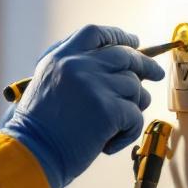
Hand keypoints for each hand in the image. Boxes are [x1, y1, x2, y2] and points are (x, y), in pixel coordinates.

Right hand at [0, 24, 166, 187]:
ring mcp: (94, 85)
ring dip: (131, 108)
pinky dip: (127, 133)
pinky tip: (108, 144)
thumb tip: (115, 66)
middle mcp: (77, 65)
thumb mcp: (45, 85)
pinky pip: (135, 116)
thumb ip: (73, 70)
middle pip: (124, 55)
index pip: (96, 34)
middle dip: (144, 65)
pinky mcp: (108, 110)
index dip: (118, 36)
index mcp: (60, 58)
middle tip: (155, 74)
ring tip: (114, 127)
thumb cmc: (38, 129)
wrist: (32, 154)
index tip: (134, 42)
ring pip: (134, 88)